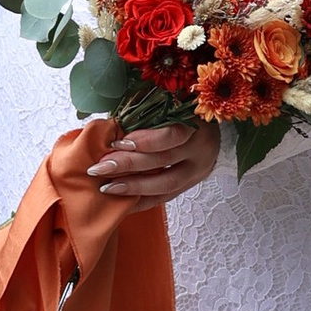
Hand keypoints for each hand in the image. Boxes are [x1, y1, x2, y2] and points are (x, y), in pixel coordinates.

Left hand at [87, 121, 222, 211]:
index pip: (171, 135)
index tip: (117, 142)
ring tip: (107, 188)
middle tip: (100, 168)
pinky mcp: (191, 184)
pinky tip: (122, 205)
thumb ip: (146, 113)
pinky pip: (166, 197)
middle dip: (128, 165)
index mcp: (196, 124)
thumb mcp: (170, 105)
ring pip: (166, 184)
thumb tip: (110, 124)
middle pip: (164, 160)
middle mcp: (201, 149)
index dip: (144, 140)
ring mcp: (198, 170)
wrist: (211, 131)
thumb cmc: (182, 111)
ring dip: (133, 187)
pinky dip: (142, 202)